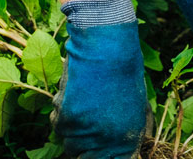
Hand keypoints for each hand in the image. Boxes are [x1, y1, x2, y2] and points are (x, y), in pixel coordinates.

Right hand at [53, 0, 149, 158]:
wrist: (107, 44)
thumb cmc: (124, 70)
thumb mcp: (135, 105)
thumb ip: (126, 132)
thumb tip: (123, 149)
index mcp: (127, 139)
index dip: (104, 156)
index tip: (99, 149)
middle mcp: (105, 141)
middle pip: (85, 157)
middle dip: (86, 144)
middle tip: (90, 119)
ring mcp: (84, 131)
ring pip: (70, 143)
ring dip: (74, 129)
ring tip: (86, 101)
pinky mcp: (66, 118)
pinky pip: (58, 125)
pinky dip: (62, 113)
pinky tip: (75, 93)